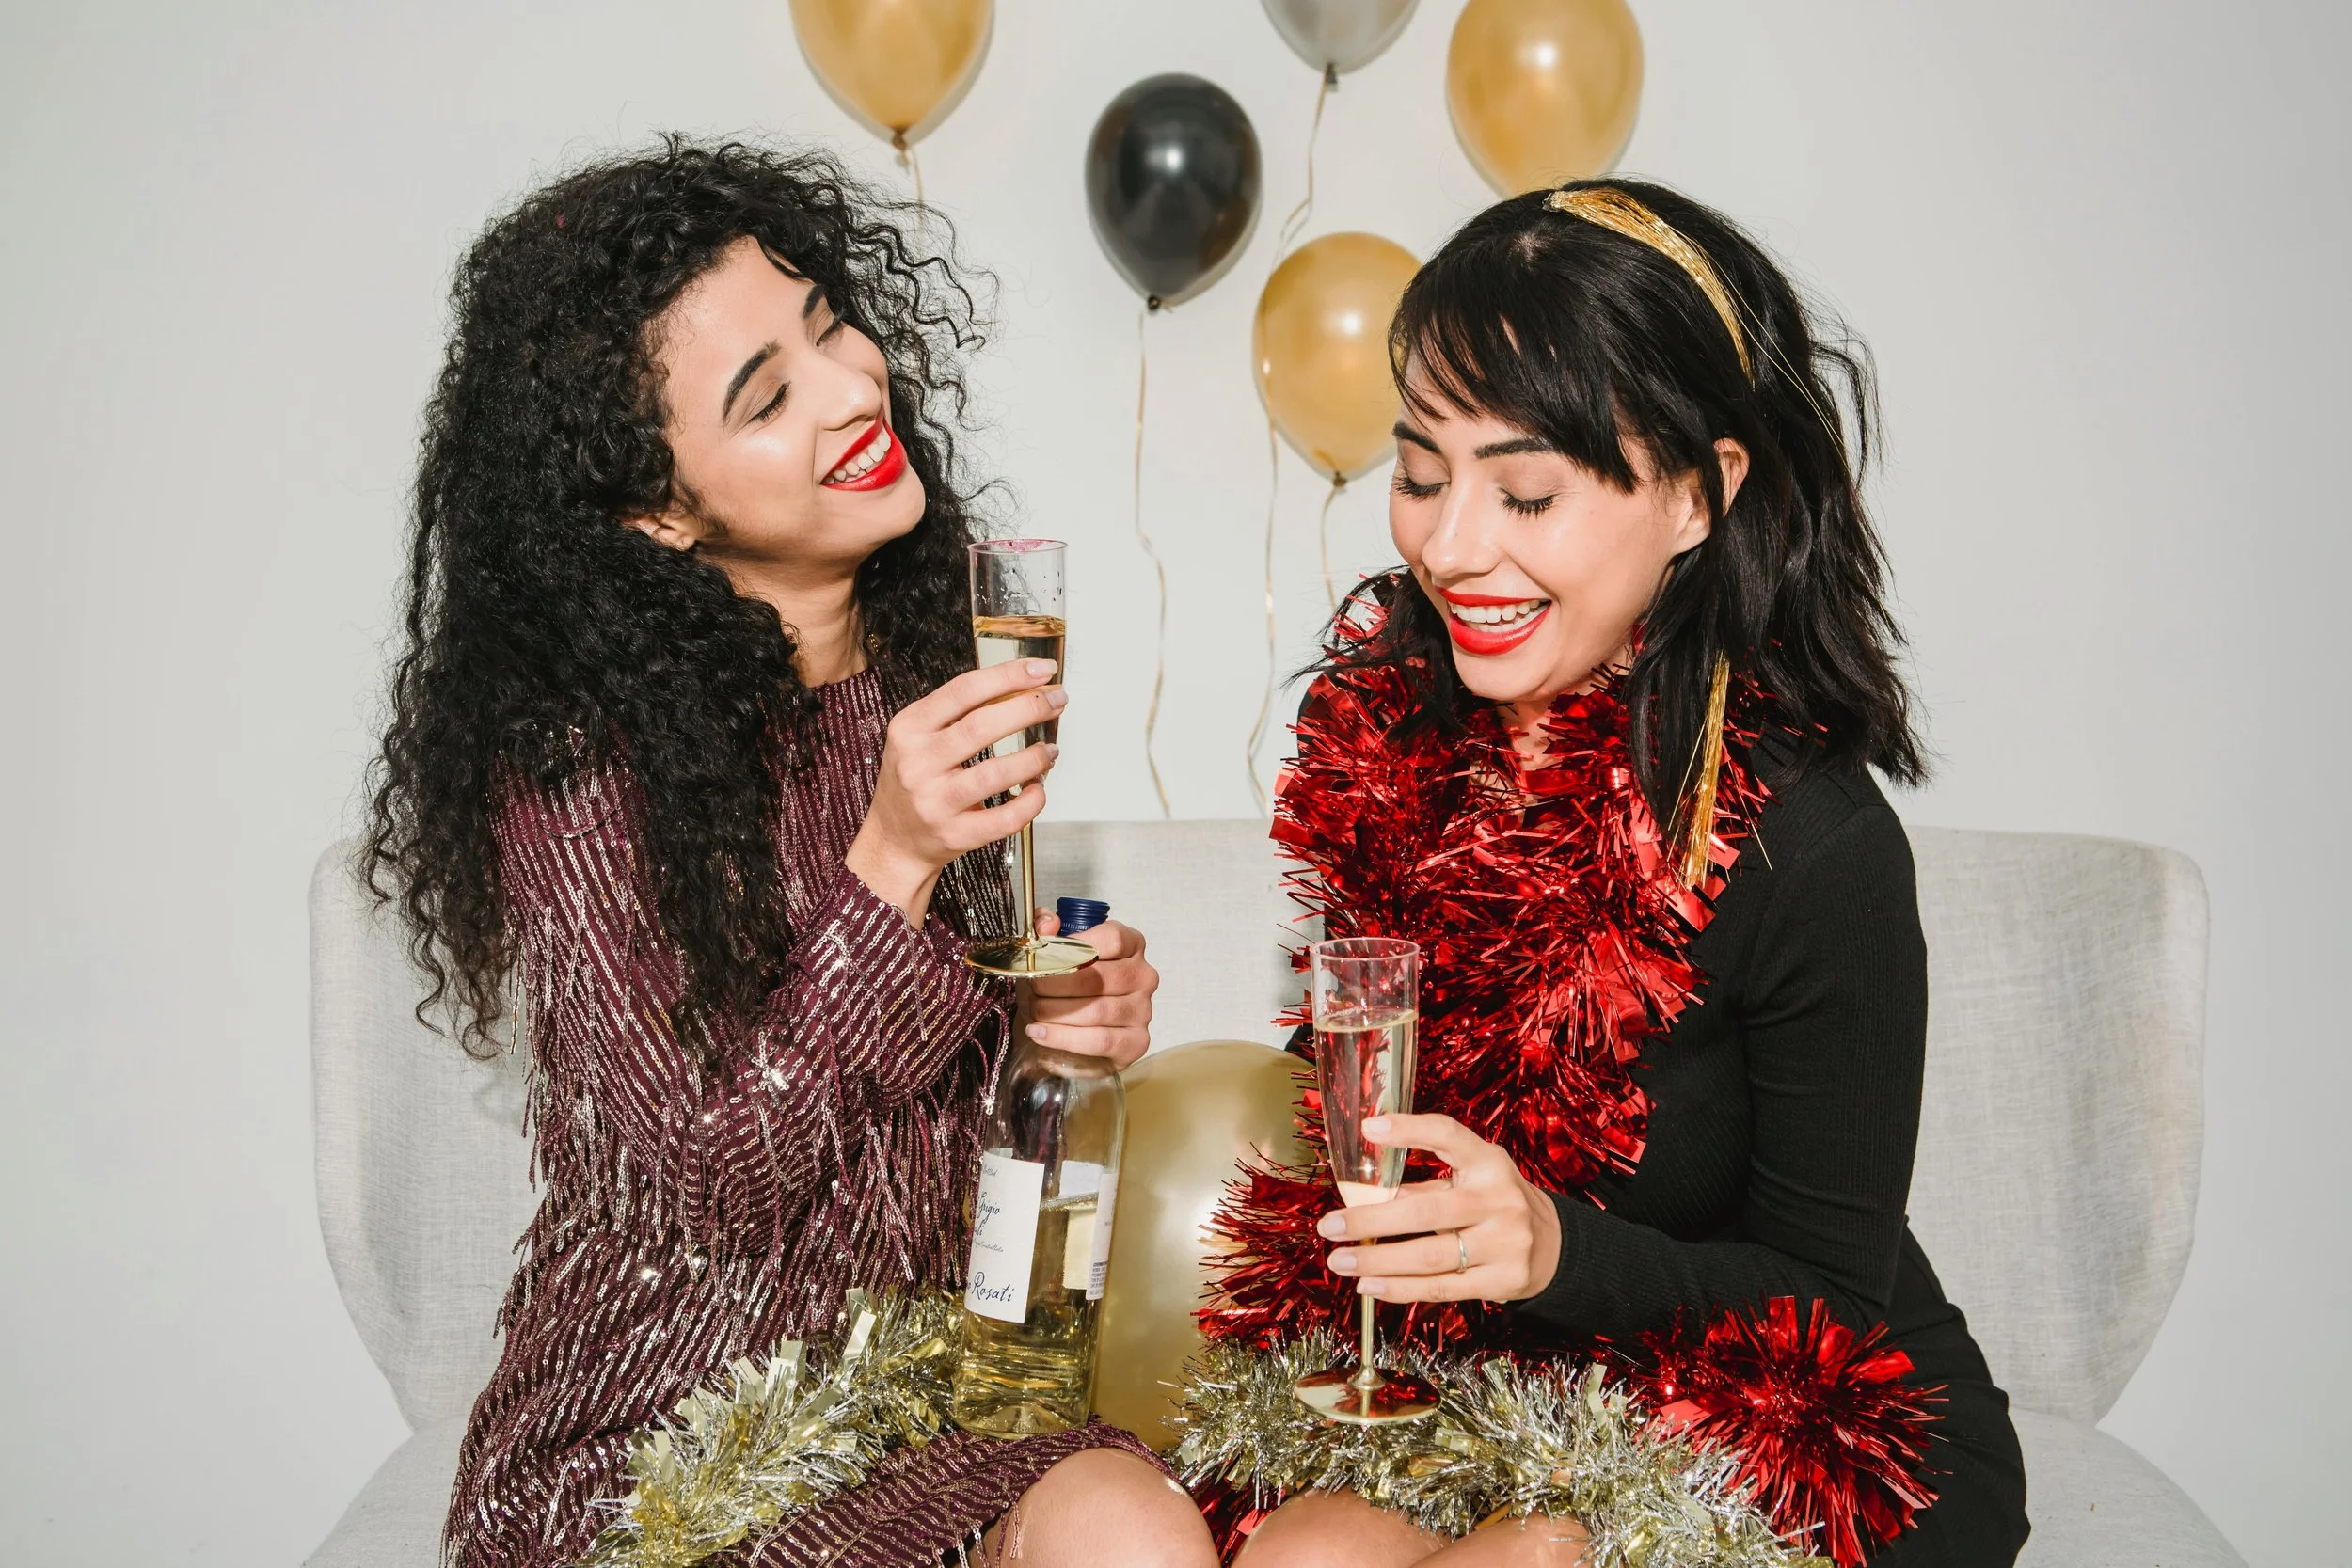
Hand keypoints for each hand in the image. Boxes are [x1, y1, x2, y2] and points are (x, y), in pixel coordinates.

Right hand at [844, 659, 1065, 923]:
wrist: (894, 839)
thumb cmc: (915, 780)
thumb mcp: (918, 736)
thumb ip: (959, 711)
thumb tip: (1021, 687)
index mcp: (909, 729)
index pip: (963, 690)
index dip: (1008, 676)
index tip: (1041, 670)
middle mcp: (918, 763)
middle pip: (981, 726)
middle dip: (1029, 708)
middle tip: (1056, 700)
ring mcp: (935, 802)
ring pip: (995, 774)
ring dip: (1033, 758)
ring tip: (1050, 750)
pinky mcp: (955, 834)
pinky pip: (1004, 819)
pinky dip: (1030, 802)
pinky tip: (1038, 789)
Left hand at [1018, 911, 1155, 1068]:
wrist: (1071, 1025)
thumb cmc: (1065, 984)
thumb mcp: (1054, 949)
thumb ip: (1045, 927)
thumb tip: (1047, 925)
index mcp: (1131, 945)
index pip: (1111, 939)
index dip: (1073, 947)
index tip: (1045, 957)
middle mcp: (1143, 976)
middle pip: (1099, 977)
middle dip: (1055, 984)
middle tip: (1032, 987)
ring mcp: (1143, 1011)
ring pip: (1096, 1011)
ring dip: (1056, 1012)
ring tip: (1034, 1011)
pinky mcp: (1136, 1042)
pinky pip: (1099, 1040)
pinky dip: (1063, 1038)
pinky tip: (1040, 1032)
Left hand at [1316, 1113, 1561, 1303]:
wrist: (1554, 1247)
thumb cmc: (1495, 1205)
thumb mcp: (1472, 1180)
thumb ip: (1426, 1184)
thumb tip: (1364, 1197)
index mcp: (1489, 1162)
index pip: (1449, 1136)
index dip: (1410, 1129)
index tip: (1370, 1127)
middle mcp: (1500, 1199)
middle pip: (1426, 1211)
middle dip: (1370, 1220)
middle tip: (1329, 1226)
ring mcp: (1505, 1242)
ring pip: (1429, 1255)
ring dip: (1377, 1260)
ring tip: (1339, 1260)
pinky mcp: (1504, 1280)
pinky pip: (1441, 1287)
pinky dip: (1400, 1288)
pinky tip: (1369, 1285)